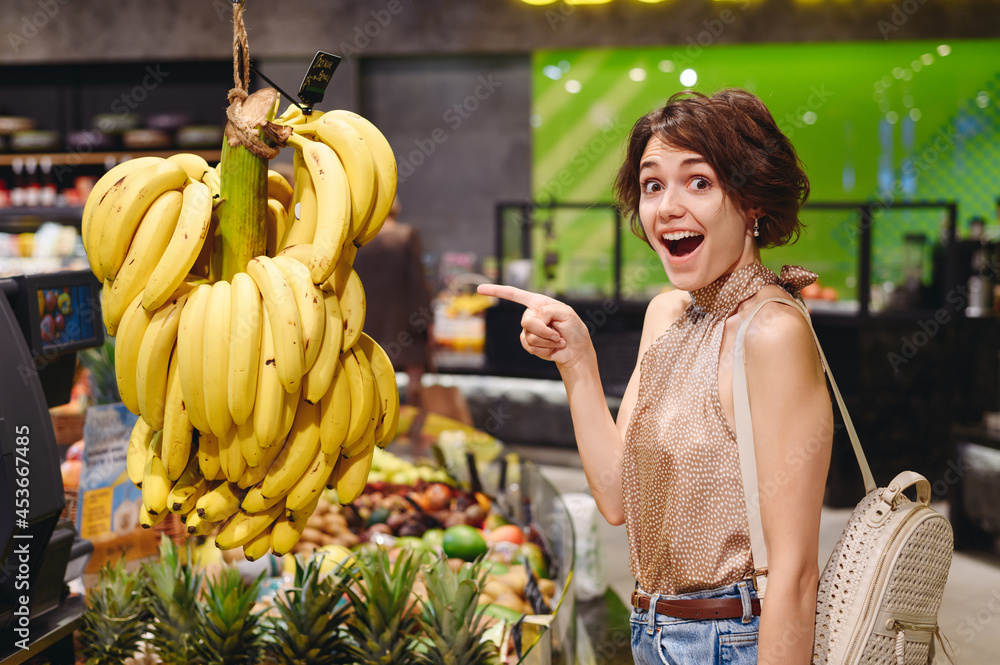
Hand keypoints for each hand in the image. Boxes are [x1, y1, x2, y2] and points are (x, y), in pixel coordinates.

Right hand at [477, 284, 592, 369]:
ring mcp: (529, 330)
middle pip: (526, 321)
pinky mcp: (529, 344)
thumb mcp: (566, 313)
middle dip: (544, 330)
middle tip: (558, 334)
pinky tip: (553, 347)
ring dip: (547, 340)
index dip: (497, 291)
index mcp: (538, 302)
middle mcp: (531, 315)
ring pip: (529, 336)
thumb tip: (535, 319)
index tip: (480, 290)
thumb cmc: (574, 329)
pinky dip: (545, 348)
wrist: (576, 350)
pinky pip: (530, 346)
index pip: (514, 295)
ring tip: (558, 340)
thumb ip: (549, 311)